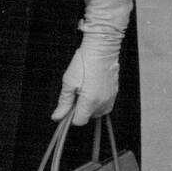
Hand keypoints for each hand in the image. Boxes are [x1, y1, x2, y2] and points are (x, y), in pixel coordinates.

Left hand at [52, 0, 132, 124]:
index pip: (79, 121)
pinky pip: (104, 104)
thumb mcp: (68, 82)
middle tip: (75, 92)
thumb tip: (56, 118)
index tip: (67, 105)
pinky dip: (96, 101)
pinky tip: (92, 87)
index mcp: (90, 102)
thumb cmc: (83, 63)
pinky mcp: (115, 93)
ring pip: (96, 112)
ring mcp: (110, 99)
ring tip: (84, 88)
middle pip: (88, 117)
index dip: (70, 116)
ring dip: (88, 106)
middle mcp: (103, 104)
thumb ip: (64, 102)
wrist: (101, 49)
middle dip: (79, 109)